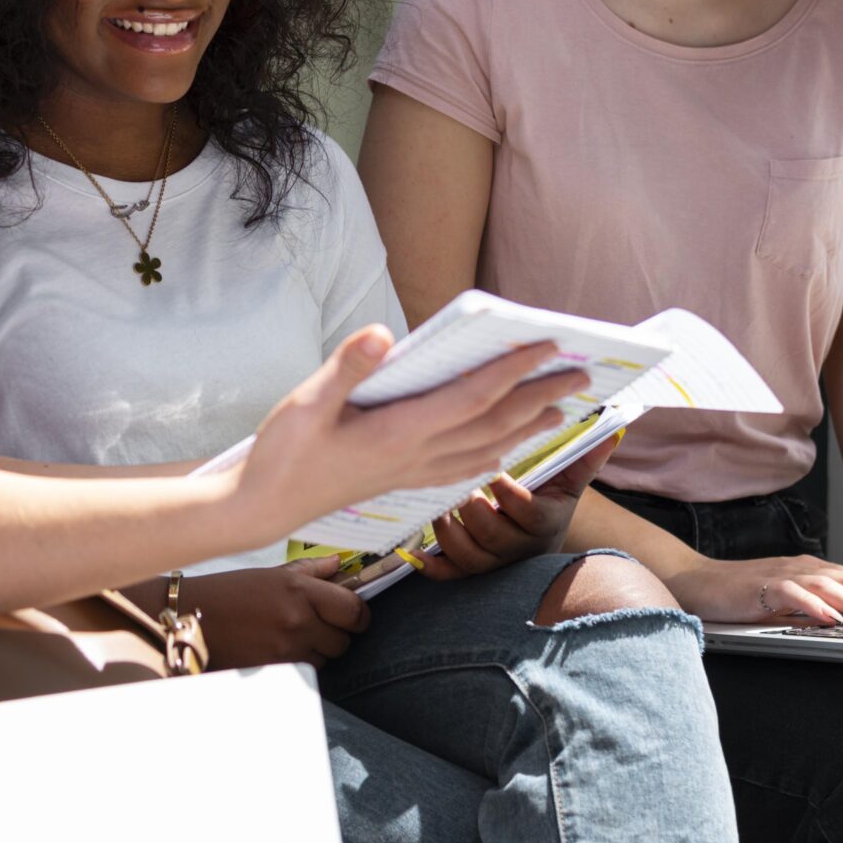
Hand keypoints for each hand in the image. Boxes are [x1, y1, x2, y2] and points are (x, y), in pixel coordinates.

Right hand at [181, 563, 368, 669]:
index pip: (354, 610)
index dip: (359, 615)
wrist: (190, 618)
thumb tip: (338, 565)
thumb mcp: (271, 574)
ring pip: (325, 660)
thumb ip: (311, 571)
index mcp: (299, 590)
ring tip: (290, 636)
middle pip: (343, 641)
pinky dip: (298, 663)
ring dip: (316, 652)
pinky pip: (304, 671)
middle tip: (315, 625)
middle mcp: (296, 621)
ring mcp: (285, 649)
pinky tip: (279, 649)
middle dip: (335, 635)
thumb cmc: (230, 592)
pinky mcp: (274, 671)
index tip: (353, 615)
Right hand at [240, 328, 572, 540]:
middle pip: (492, 425)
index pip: (471, 398)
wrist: (261, 510)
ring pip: (485, 450)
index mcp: (397, 432)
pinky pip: (461, 470)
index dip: (513, 371)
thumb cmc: (280, 453)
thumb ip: (347, 367)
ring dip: (526, 429)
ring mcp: (410, 473)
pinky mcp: (400, 481)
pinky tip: (502, 455)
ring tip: (560, 411)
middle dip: (539, 398)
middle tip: (581, 375)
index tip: (547, 347)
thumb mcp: (304, 402)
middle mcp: (414, 456)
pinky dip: (492, 457)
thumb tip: (384, 333)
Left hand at [418, 433, 618, 581]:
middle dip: (475, 512)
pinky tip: (414, 552)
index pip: (530, 514)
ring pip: (470, 559)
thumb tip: (613, 432)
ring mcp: (495, 564)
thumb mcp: (568, 482)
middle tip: (463, 489)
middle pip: (494, 538)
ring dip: (451, 534)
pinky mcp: (471, 573)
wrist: (537, 542)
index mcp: (545, 523)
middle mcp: (520, 549)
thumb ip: (584, 460)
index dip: (510, 495)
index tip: (496, 472)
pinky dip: (431, 566)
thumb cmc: (548, 502)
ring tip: (442, 510)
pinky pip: (450, 576)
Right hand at [665, 555, 842, 626]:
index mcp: (810, 571)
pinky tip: (831, 618)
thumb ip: (814, 607)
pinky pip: (793, 594)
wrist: (697, 582)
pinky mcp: (761, 586)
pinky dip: (814, 605)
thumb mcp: (786, 601)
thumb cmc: (741, 595)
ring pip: (828, 585)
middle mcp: (801, 568)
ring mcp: (781, 574)